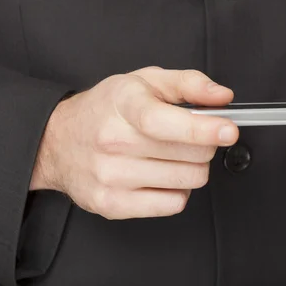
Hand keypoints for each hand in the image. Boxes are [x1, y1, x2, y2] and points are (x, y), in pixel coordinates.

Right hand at [30, 67, 238, 218]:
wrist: (57, 141)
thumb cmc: (106, 110)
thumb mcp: (146, 81)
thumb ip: (189, 84)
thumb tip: (222, 96)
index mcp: (124, 105)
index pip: (166, 122)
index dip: (203, 128)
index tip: (228, 130)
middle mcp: (113, 141)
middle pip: (191, 154)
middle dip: (203, 146)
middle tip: (189, 138)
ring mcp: (110, 176)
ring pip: (188, 181)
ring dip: (191, 169)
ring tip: (170, 156)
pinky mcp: (112, 204)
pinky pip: (173, 204)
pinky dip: (177, 191)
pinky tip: (160, 176)